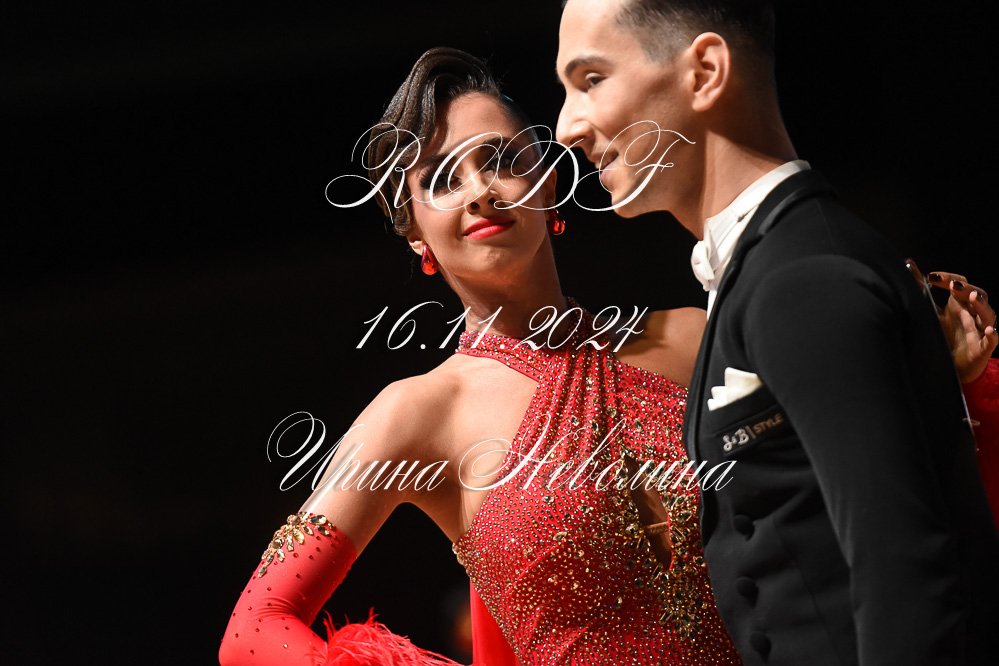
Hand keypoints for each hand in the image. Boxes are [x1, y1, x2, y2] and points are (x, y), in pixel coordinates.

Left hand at [908, 262, 997, 382]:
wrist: (951, 366)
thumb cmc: (944, 336)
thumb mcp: (930, 312)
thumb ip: (919, 290)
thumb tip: (907, 264)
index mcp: (959, 304)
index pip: (959, 284)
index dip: (948, 278)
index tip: (931, 276)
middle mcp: (972, 314)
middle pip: (977, 294)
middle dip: (966, 288)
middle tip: (953, 284)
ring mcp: (980, 330)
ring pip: (987, 314)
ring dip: (981, 305)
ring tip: (973, 297)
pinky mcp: (984, 347)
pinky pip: (992, 340)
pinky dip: (993, 335)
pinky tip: (990, 331)